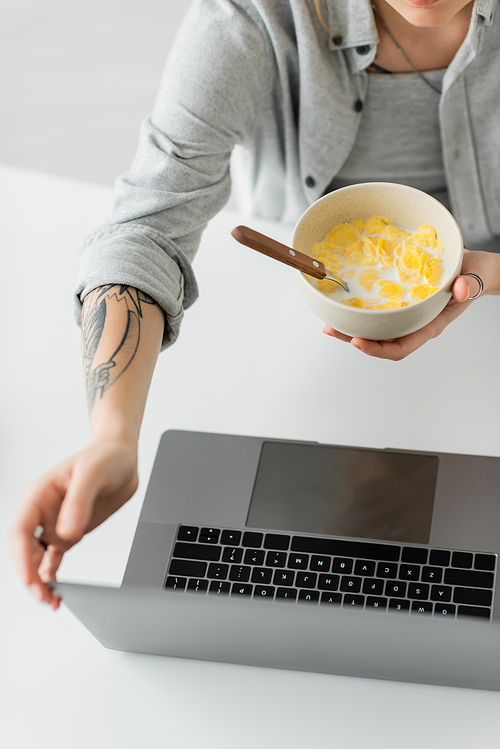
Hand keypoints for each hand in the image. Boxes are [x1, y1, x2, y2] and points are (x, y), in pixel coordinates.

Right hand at [9, 437, 137, 608]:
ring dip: (39, 579)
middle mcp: (42, 511)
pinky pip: (53, 557)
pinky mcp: (70, 530)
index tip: (31, 579)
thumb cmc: (105, 456)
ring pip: (37, 558)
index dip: (21, 557)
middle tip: (45, 597)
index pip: (20, 531)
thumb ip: (79, 502)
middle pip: (24, 550)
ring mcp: (55, 522)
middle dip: (30, 576)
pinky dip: (51, 573)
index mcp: (39, 494)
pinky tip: (54, 589)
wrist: (123, 456)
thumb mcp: (92, 474)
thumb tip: (67, 532)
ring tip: (50, 600)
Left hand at [323, 249, 495, 360]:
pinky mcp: (400, 304)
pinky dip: (360, 314)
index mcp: (430, 325)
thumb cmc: (475, 274)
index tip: (358, 341)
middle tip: (332, 330)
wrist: (473, 267)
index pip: (401, 347)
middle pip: (381, 343)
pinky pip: (378, 315)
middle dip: (355, 340)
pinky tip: (345, 308)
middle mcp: (415, 324)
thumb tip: (460, 290)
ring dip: (352, 329)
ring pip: (376, 331)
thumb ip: (469, 285)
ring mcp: (406, 316)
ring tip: (330, 324)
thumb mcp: (474, 277)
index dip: (378, 349)